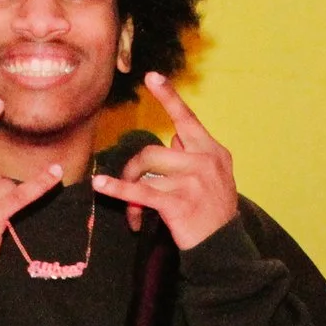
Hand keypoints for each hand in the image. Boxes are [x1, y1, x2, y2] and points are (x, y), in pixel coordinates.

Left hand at [90, 72, 237, 249]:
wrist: (224, 248)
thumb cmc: (214, 213)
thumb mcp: (214, 178)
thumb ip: (193, 155)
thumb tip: (173, 137)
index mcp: (213, 151)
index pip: (187, 119)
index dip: (168, 97)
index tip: (152, 77)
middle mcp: (205, 161)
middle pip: (151, 151)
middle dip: (131, 170)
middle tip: (125, 188)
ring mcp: (193, 181)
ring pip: (144, 172)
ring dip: (130, 192)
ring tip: (134, 214)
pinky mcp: (179, 203)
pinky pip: (140, 192)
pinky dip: (118, 189)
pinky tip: (101, 186)